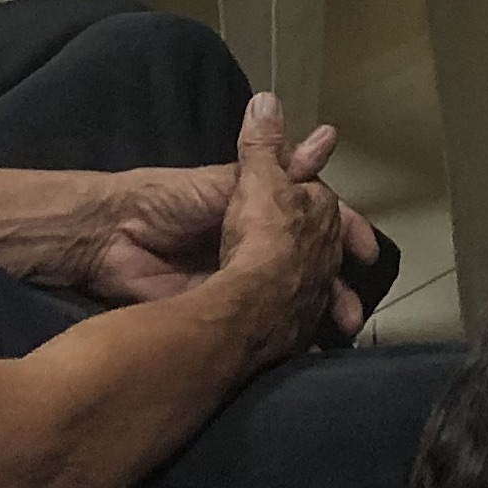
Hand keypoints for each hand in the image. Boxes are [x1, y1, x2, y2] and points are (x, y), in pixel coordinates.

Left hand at [194, 98, 366, 352]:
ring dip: (315, 315)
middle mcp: (259, 247)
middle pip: (312, 267)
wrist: (118, 238)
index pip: (319, 221)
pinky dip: (282, 336)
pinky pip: (257, 325)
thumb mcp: (232, 178)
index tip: (369, 252)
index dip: (346, 233)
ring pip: (290, 299)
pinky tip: (301, 350)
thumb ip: (279, 164)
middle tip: (354, 311)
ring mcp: (241, 281)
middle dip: (337, 286)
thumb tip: (329, 136)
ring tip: (335, 334)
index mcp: (265, 211)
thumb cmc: (175, 199)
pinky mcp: (220, 311)